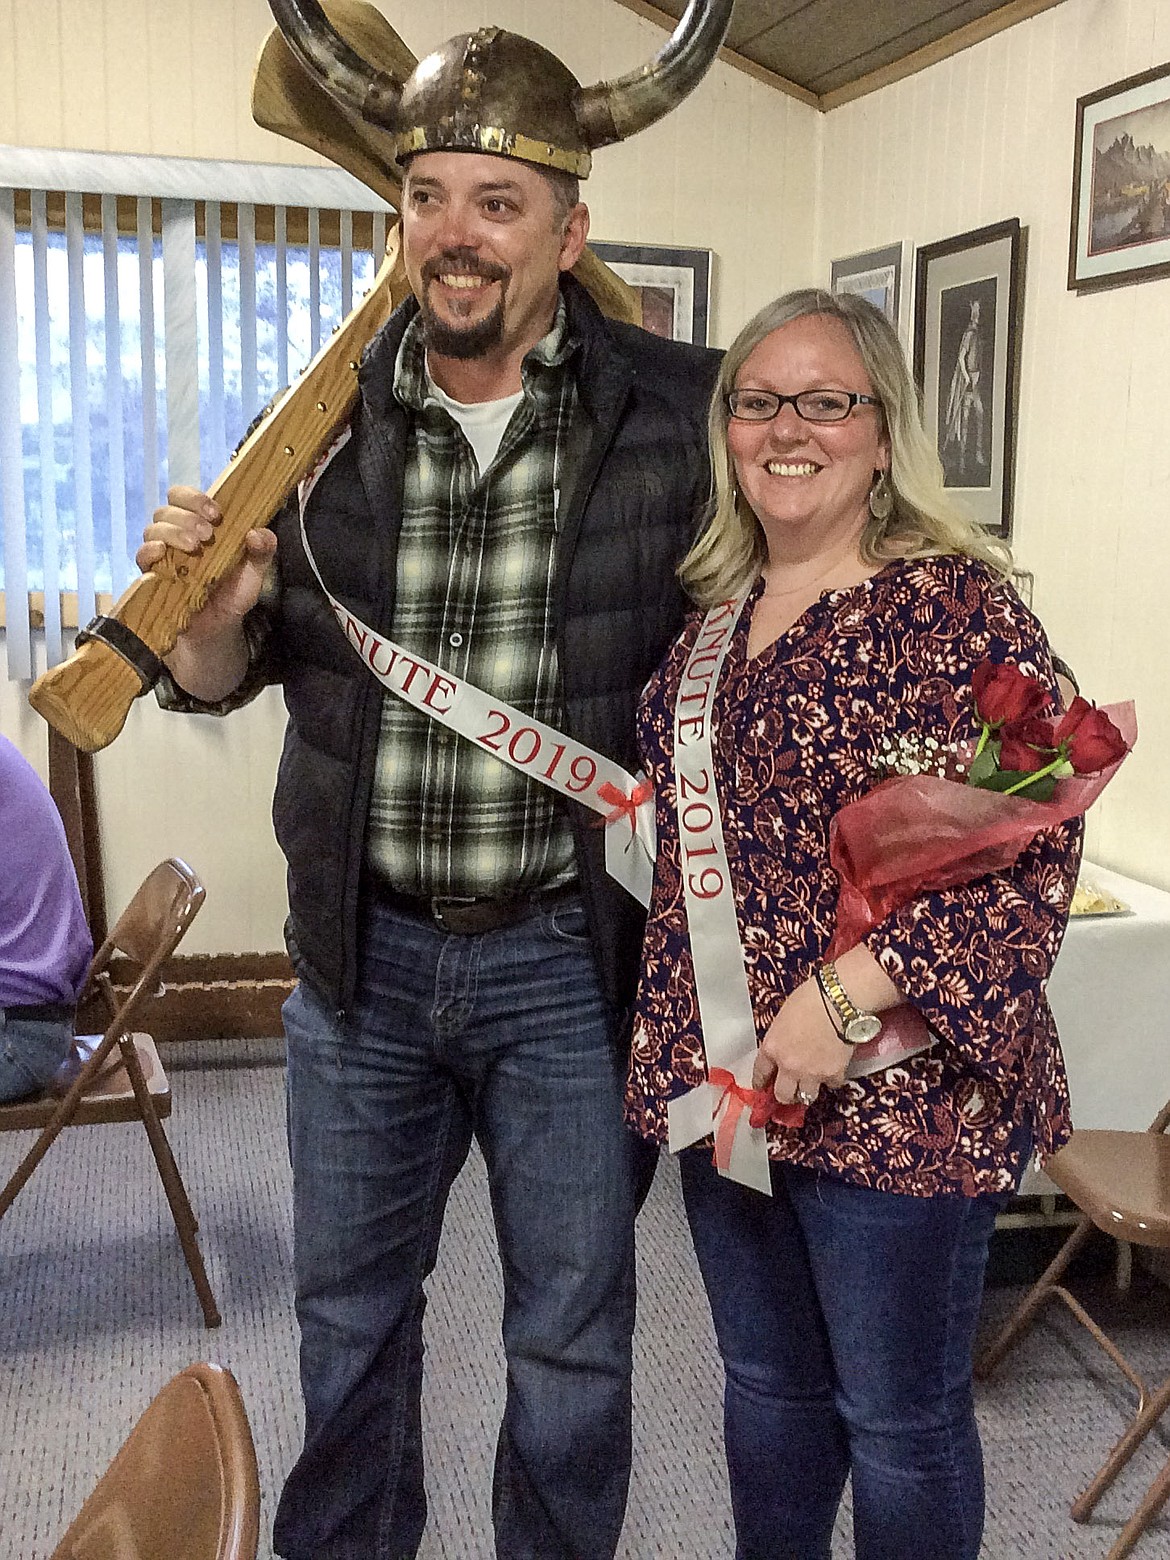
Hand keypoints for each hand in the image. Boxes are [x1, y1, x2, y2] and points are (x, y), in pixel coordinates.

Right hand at [137, 486, 276, 642]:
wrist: (220, 626)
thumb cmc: (233, 592)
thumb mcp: (255, 571)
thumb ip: (263, 550)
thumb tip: (258, 533)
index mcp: (200, 524)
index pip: (184, 497)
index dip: (195, 498)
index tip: (216, 513)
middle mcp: (177, 534)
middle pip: (166, 510)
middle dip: (187, 516)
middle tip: (207, 533)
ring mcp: (163, 554)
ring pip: (153, 529)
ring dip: (173, 532)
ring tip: (194, 547)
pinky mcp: (153, 575)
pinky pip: (141, 556)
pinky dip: (149, 550)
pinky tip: (162, 552)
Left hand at [751, 977, 850, 1109]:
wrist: (839, 1002)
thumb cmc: (811, 998)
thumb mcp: (784, 1016)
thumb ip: (782, 1036)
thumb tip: (786, 1043)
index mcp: (772, 1047)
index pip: (760, 1072)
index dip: (761, 1081)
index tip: (762, 1086)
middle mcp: (788, 1065)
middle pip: (783, 1094)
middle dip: (786, 1094)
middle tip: (790, 1091)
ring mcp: (811, 1073)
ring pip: (806, 1097)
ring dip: (808, 1090)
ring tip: (812, 1084)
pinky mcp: (833, 1074)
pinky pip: (832, 1085)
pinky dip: (833, 1079)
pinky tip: (834, 1070)